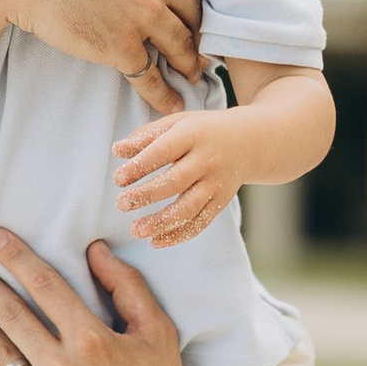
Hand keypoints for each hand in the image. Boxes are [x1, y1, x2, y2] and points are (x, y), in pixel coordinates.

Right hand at [0, 0, 207, 117]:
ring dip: (189, 65)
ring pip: (180, 48)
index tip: (196, 10)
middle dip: (199, 33)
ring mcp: (144, 17)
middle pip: (194, 15)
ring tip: (192, 75)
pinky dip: (165, 95)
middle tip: (202, 47)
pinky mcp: (121, 48)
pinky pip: (151, 77)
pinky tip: (173, 105)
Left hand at [111, 99, 242, 245]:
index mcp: (193, 135)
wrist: (249, 141)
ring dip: (161, 222)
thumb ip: (147, 136)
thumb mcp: (177, 123)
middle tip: (121, 204)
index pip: (163, 151)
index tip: (118, 179)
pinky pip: (200, 223)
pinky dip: (178, 235)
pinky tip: (155, 241)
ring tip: (136, 230)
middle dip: (147, 196)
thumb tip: (117, 150)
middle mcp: (207, 161)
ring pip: (188, 208)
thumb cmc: (202, 130)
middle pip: (175, 182)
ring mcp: (216, 184)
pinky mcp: (220, 203)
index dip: (140, 166)